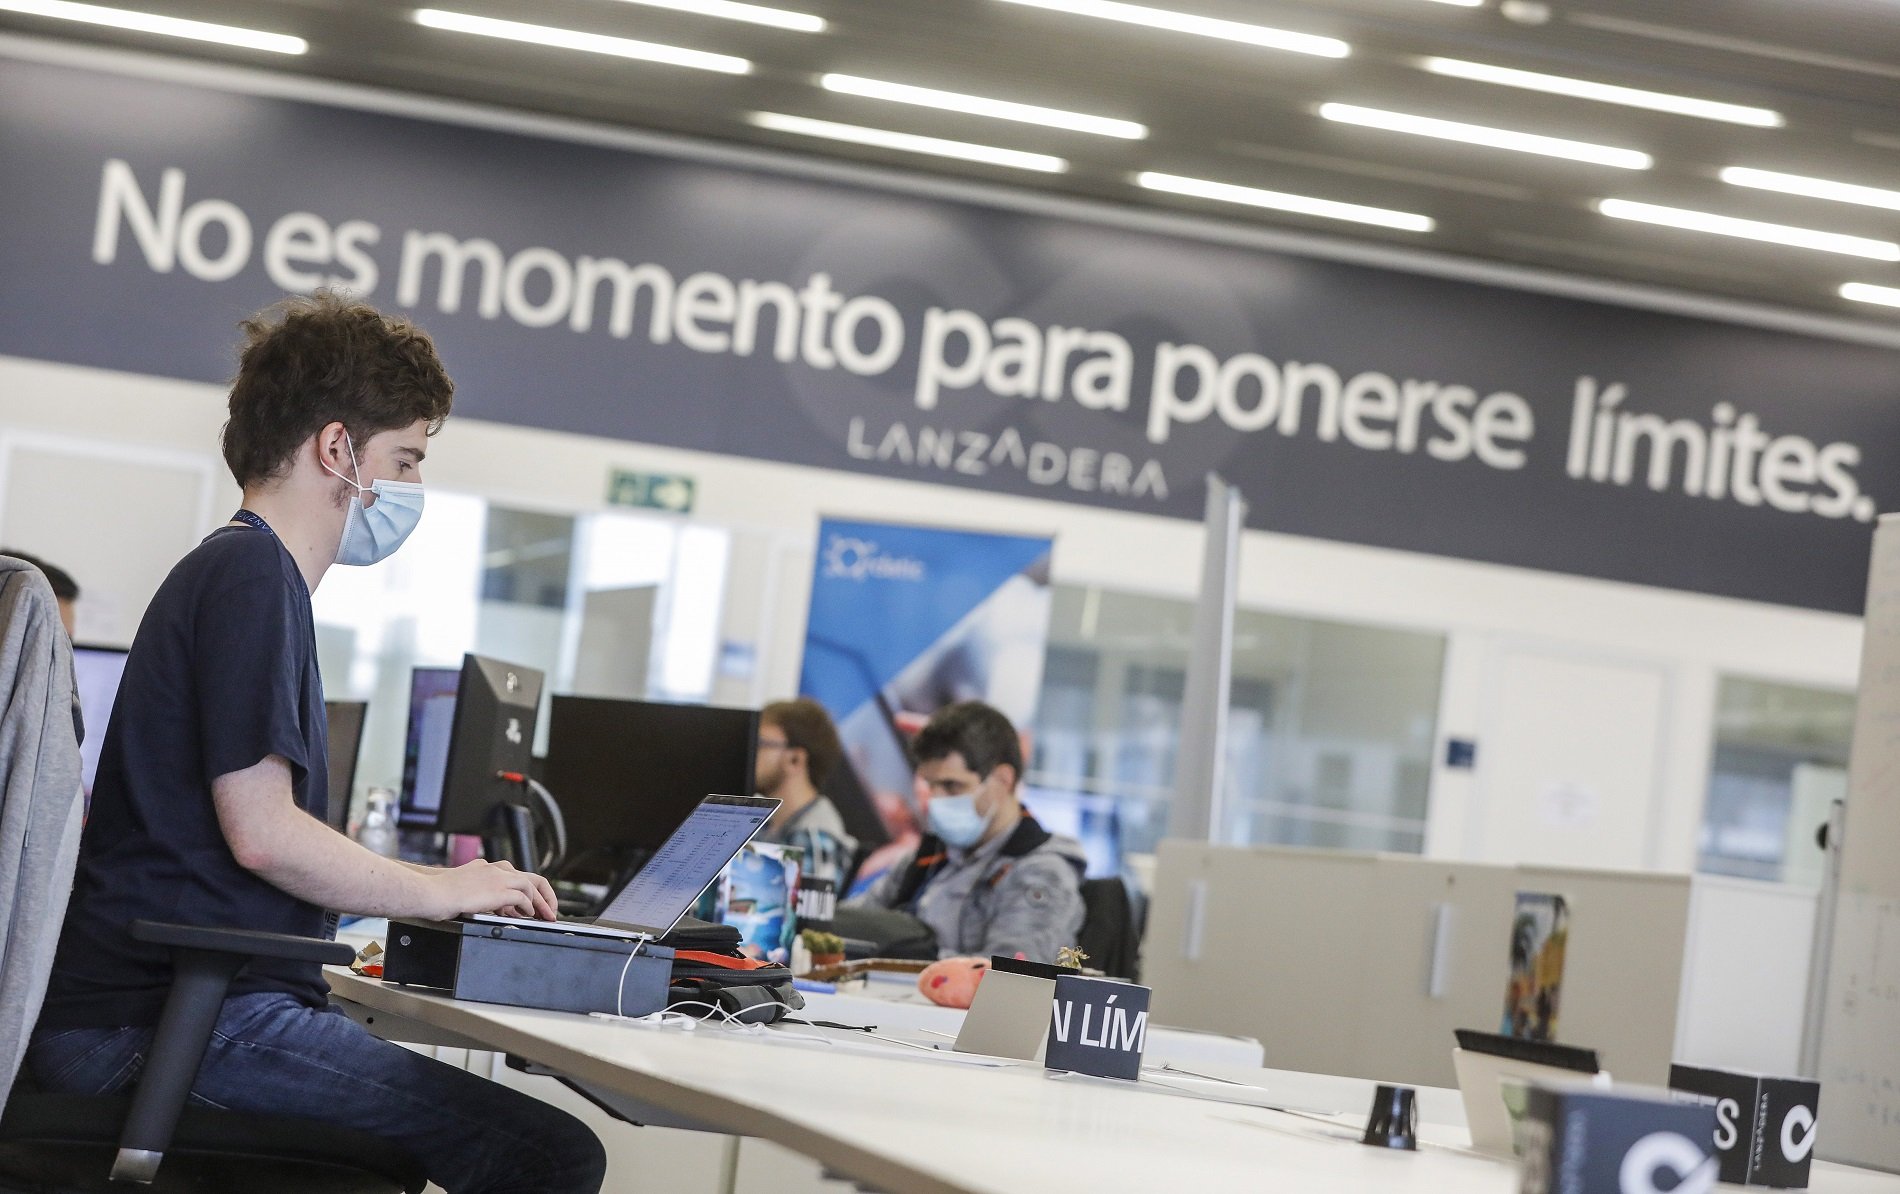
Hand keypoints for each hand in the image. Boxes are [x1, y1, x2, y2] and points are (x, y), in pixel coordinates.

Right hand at [428, 859, 557, 920]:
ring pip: (531, 886)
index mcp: (485, 868)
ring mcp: (497, 878)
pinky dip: (530, 907)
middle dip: (544, 894)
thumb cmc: (436, 894)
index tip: (531, 904)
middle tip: (548, 910)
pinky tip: (529, 916)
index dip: (527, 891)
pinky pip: (523, 898)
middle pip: (530, 877)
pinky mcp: (497, 890)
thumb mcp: (460, 891)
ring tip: (545, 916)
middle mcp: (494, 869)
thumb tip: (485, 907)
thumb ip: (476, 895)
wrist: (428, 892)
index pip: (514, 875)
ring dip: (541, 903)